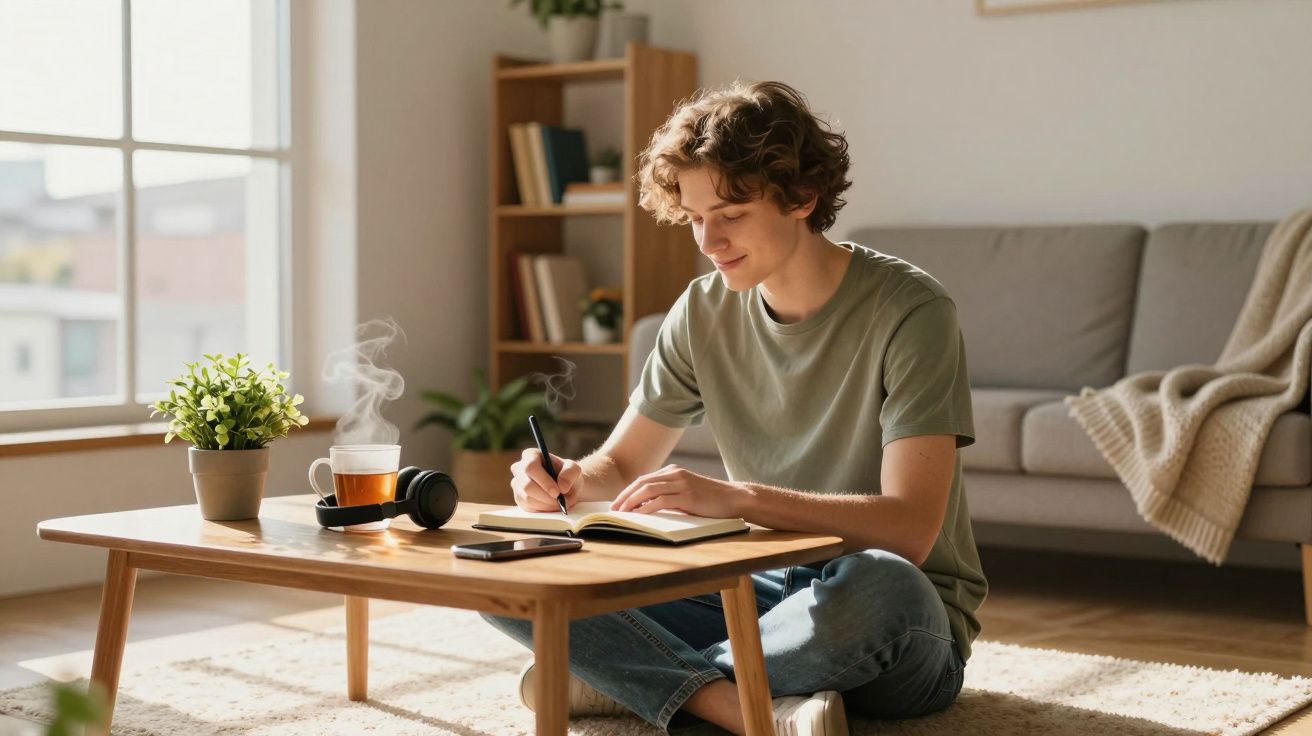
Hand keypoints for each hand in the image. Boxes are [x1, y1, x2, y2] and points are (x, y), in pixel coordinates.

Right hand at [510, 448, 583, 511]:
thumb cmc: (568, 475)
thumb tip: (562, 486)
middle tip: (560, 501)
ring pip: (527, 498)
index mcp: (531, 455)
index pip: (531, 467)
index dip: (544, 481)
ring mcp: (517, 484)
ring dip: (546, 504)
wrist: (566, 488)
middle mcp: (519, 468)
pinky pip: (528, 507)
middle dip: (545, 496)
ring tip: (559, 503)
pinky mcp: (519, 498)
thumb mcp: (575, 469)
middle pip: (526, 485)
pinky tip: (551, 505)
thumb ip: (570, 473)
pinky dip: (542, 509)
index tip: (557, 492)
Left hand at [610, 464, 745, 517]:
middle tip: (613, 510)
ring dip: (631, 502)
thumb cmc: (710, 499)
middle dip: (625, 496)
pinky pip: (661, 501)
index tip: (617, 503)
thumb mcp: (686, 492)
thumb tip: (645, 506)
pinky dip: (646, 508)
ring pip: (648, 490)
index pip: (644, 479)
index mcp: (673, 472)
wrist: (734, 498)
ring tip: (622, 513)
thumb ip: (669, 495)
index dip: (628, 491)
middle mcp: (675, 474)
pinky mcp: (687, 496)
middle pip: (642, 482)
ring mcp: (681, 484)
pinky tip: (638, 515)